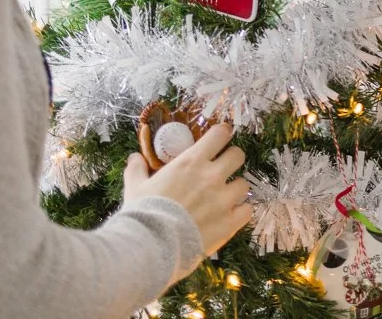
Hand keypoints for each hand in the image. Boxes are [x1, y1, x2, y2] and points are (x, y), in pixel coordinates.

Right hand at [123, 123, 251, 254]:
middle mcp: (212, 176)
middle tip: (224, 168)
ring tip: (225, 197)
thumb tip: (134, 157)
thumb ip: (137, 169)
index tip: (220, 138)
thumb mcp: (135, 187)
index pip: (220, 134)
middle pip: (238, 155)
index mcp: (191, 162)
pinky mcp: (230, 223)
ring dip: (235, 189)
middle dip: (232, 159)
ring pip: (243, 184)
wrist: (152, 246)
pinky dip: (240, 212)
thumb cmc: (144, 213)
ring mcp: (224, 199)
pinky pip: (247, 210)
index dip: (222, 134)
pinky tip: (231, 216)